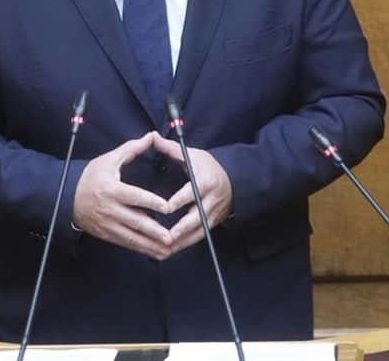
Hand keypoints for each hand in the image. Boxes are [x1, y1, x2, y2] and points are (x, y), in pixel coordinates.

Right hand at [73, 132, 173, 259]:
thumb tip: (151, 136)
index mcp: (111, 190)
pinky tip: (155, 253)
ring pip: (132, 237)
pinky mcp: (106, 234)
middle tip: (172, 236)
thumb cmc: (91, 175)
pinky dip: (141, 249)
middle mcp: (109, 209)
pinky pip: (126, 243)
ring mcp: (107, 224)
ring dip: (150, 245)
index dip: (152, 202)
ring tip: (168, 250)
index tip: (168, 207)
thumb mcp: (109, 159)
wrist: (66, 196)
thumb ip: (132, 149)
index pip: (134, 197)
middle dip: (154, 231)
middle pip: (135, 221)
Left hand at [153, 136, 232, 253]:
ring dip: (182, 242)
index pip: (190, 193)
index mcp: (204, 181)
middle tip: (166, 237)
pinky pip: (199, 236)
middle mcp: (210, 200)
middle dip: (181, 229)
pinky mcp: (213, 223)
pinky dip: (186, 244)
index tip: (165, 208)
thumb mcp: (192, 154)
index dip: (178, 201)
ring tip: (165, 250)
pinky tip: (171, 251)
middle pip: (196, 217)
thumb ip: (171, 149)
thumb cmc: (207, 166)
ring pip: (198, 231)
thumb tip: (153, 137)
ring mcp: (213, 214)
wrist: (235, 179)